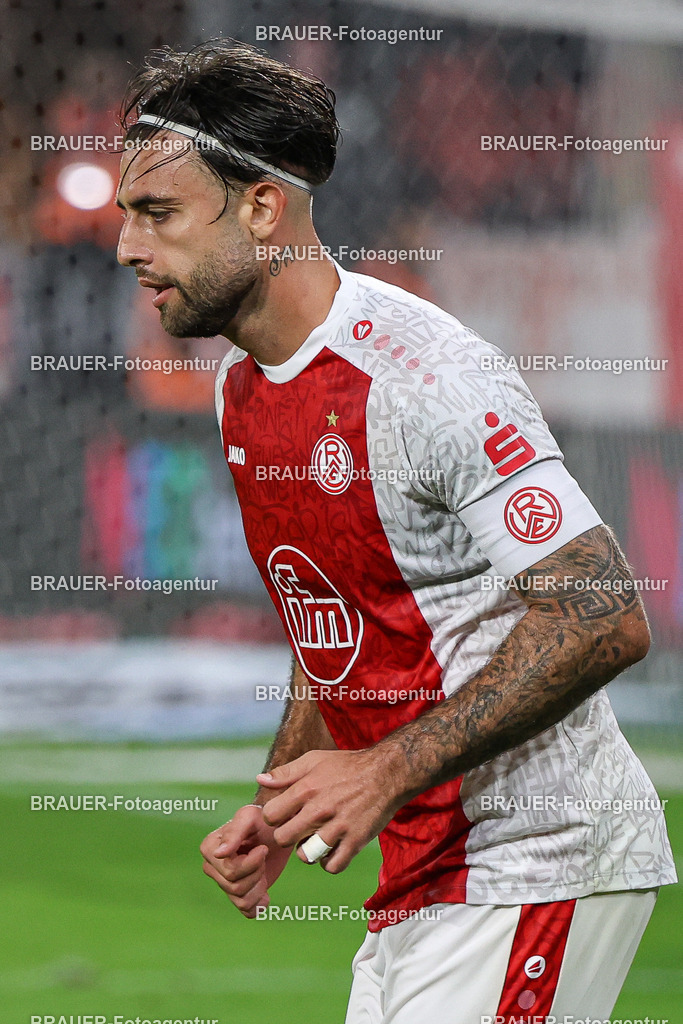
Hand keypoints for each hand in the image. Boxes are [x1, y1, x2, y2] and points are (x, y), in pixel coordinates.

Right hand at [200, 803, 291, 917]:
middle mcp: (212, 867)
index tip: (262, 848)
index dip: (252, 863)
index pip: (230, 871)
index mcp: (210, 848)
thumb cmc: (262, 820)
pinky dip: (259, 903)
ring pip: (241, 900)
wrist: (276, 830)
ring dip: (260, 886)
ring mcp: (223, 882)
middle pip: (235, 887)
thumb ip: (234, 832)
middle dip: (257, 873)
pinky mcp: (237, 894)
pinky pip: (246, 911)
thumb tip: (218, 854)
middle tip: (264, 855)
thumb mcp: (251, 817)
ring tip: (264, 868)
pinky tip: (265, 891)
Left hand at [257, 748, 402, 873]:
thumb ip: (285, 772)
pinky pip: (332, 866)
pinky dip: (328, 862)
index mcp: (306, 788)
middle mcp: (319, 809)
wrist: (386, 773)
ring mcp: (338, 827)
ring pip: (305, 856)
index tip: (284, 815)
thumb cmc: (347, 766)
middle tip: (298, 829)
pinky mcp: (355, 841)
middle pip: (283, 838)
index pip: (271, 815)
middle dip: (287, 836)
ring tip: (314, 840)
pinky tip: (331, 849)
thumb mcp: (314, 760)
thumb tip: (260, 779)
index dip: (274, 817)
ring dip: (307, 851)